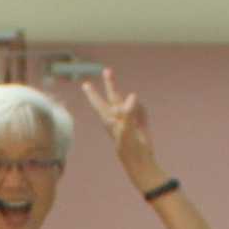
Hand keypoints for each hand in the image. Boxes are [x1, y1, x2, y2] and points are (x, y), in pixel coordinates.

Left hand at [80, 68, 163, 189]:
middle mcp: (117, 116)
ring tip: (135, 125)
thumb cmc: (129, 147)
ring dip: (135, 109)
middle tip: (107, 70)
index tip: (85, 84)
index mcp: (109, 119)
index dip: (92, 93)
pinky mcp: (139, 119)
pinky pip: (142, 109)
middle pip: (113, 96)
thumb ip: (128, 112)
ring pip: (132, 103)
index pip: (98, 103)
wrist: (140, 158)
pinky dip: (143, 114)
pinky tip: (142, 125)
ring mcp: (128, 117)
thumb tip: (132, 95)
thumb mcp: (126, 129)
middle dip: (111, 83)